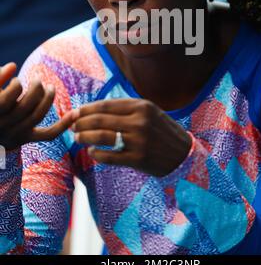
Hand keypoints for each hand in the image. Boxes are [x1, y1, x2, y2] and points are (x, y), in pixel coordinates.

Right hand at [0, 62, 73, 150]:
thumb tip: (12, 65)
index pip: (7, 98)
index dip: (16, 85)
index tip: (17, 81)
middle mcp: (5, 125)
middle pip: (25, 106)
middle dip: (36, 88)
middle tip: (38, 79)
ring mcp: (17, 133)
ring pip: (37, 116)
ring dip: (48, 98)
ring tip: (50, 87)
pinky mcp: (28, 138)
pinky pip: (49, 134)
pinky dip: (63, 125)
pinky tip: (74, 113)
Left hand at [68, 98, 191, 176]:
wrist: (183, 154)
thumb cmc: (162, 131)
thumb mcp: (149, 112)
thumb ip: (126, 109)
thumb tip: (95, 109)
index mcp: (142, 106)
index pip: (106, 105)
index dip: (86, 109)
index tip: (75, 112)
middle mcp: (140, 121)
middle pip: (100, 120)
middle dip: (81, 123)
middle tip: (72, 126)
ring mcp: (139, 141)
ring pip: (102, 137)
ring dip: (84, 137)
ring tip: (77, 138)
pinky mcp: (138, 159)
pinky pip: (109, 156)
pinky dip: (96, 154)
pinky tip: (91, 152)